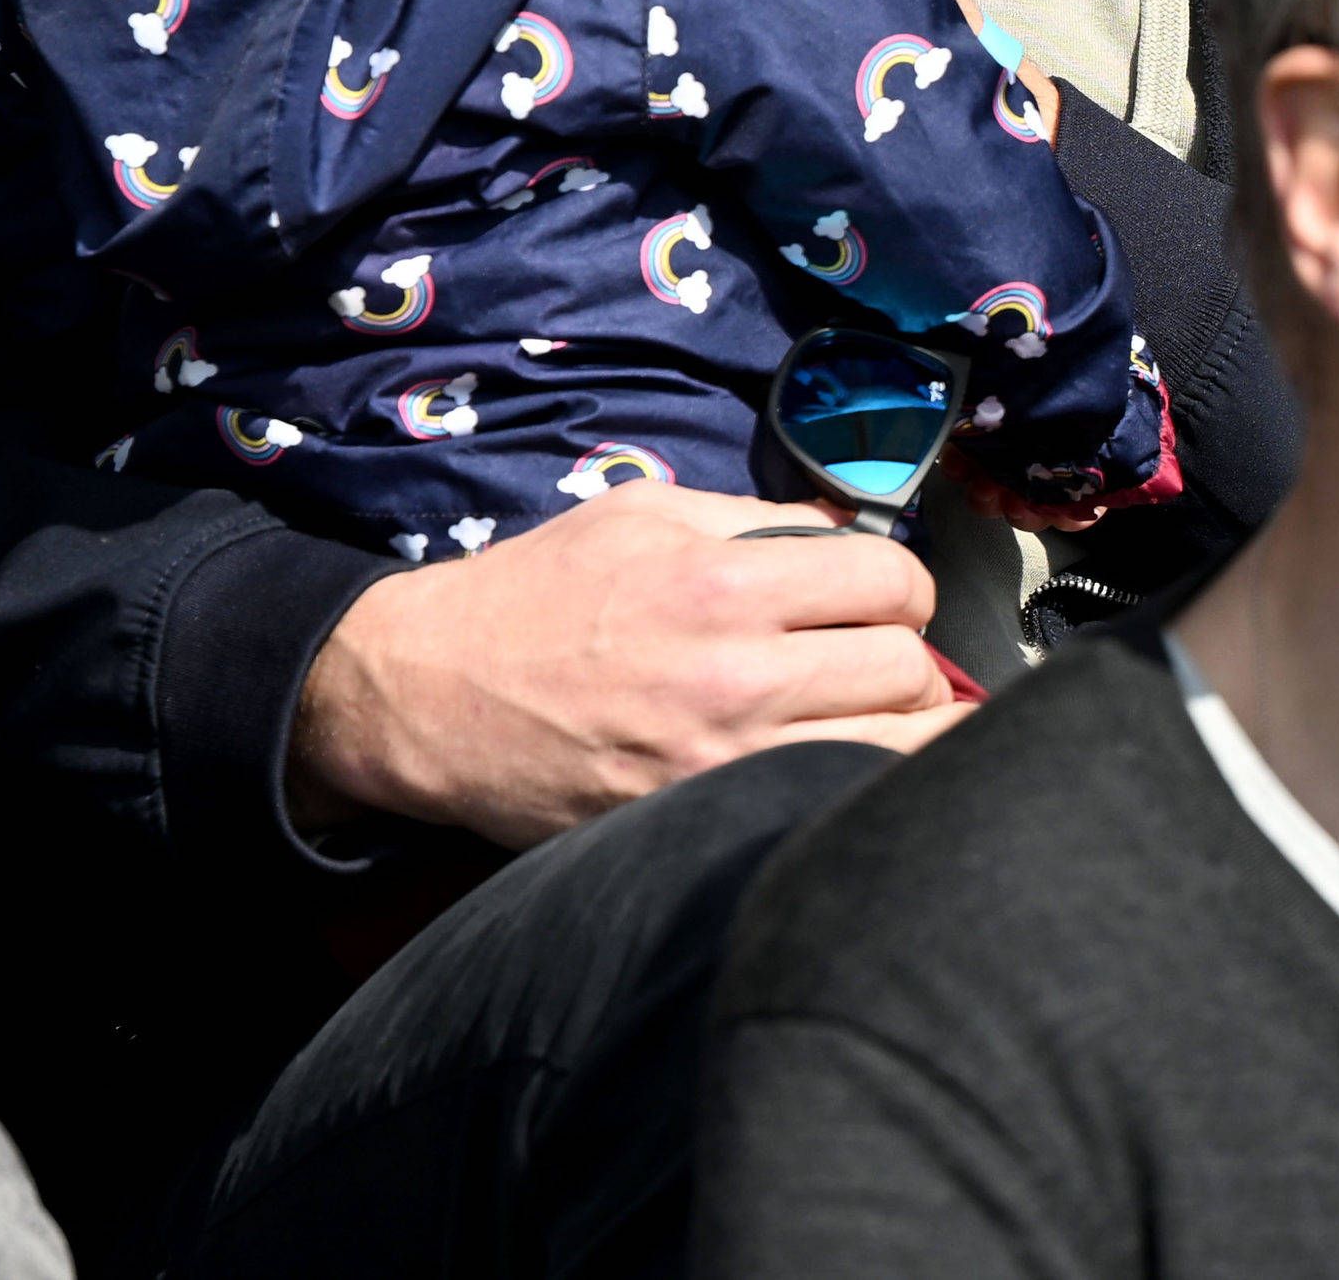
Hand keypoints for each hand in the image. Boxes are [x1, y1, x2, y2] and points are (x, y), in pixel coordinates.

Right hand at [289, 481, 967, 849]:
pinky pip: (827, 807)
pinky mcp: (700, 822)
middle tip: (875, 663)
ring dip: (902, 732)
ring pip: (893, 752)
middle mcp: (737, 676)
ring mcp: (724, 764)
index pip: (893, 581)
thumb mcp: (644, 515)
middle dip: (908, 661)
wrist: (429, 696)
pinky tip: (836, 770)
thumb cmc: (537, 594)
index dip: (902, 588)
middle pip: (908, 671)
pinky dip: (851, 788)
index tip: (882, 601)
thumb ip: (760, 520)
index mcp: (726, 583)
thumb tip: (854, 532)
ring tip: (873, 720)